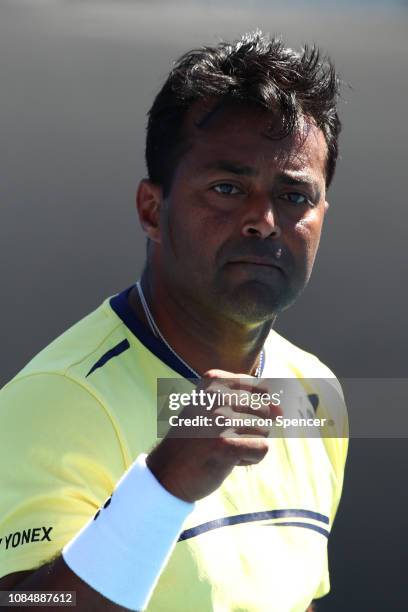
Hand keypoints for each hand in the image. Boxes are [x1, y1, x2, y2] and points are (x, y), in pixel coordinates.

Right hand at [147, 369, 281, 501]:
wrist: (167, 471)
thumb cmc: (197, 438)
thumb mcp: (219, 409)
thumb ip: (253, 403)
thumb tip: (282, 411)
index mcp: (214, 380)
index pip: (260, 390)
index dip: (249, 411)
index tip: (223, 419)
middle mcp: (216, 395)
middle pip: (265, 411)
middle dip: (250, 429)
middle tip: (220, 436)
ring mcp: (221, 420)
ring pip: (265, 431)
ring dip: (247, 445)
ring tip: (220, 448)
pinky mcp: (227, 445)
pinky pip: (262, 449)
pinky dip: (248, 459)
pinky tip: (225, 460)